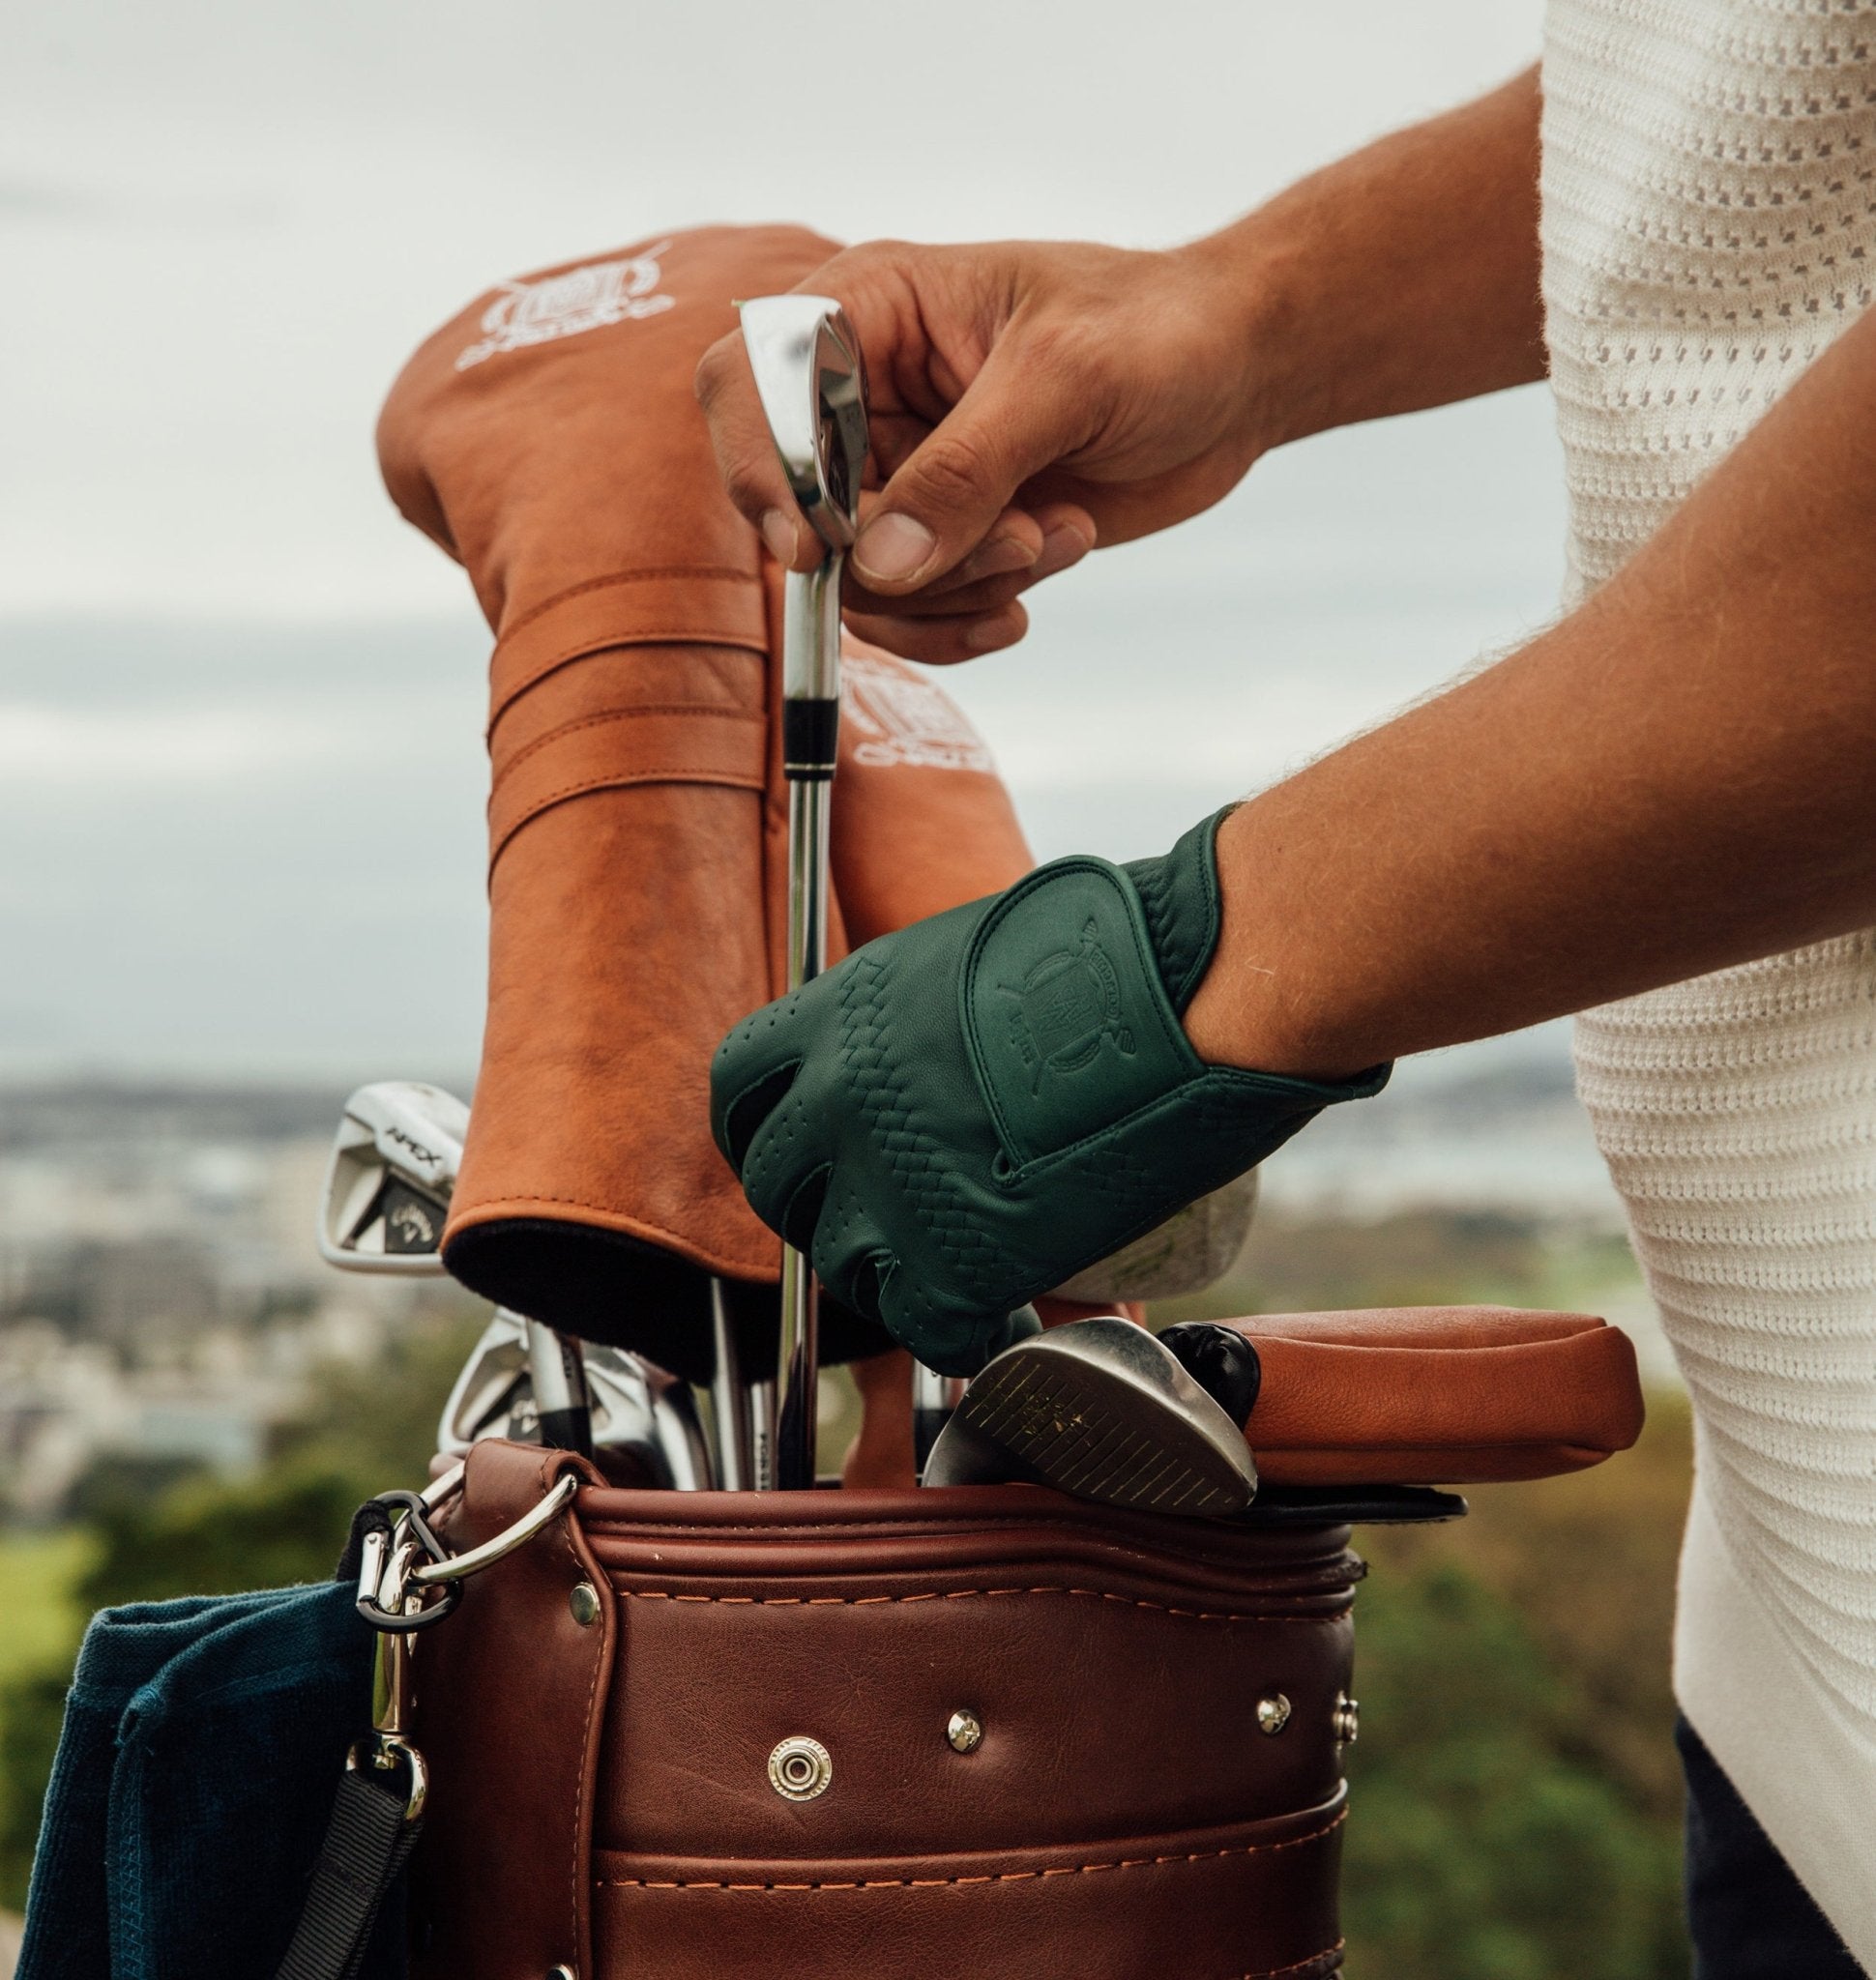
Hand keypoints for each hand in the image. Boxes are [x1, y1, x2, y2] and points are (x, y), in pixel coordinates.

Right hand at [694, 237, 1271, 662]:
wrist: (1231, 380)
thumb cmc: (1157, 333)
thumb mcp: (1066, 381)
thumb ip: (966, 470)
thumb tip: (876, 565)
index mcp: (869, 309)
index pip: (750, 383)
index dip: (762, 467)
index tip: (818, 545)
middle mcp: (865, 392)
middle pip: (800, 507)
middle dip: (905, 552)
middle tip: (1018, 536)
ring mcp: (898, 470)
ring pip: (857, 576)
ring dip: (956, 585)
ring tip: (1053, 538)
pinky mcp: (939, 534)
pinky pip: (904, 612)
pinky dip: (961, 621)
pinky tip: (1027, 595)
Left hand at [710, 812, 1385, 1372]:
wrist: (1194, 988)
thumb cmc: (1123, 950)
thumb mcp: (977, 960)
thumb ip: (925, 1020)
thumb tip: (937, 1063)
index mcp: (843, 1012)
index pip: (739, 1088)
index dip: (769, 1131)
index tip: (805, 1154)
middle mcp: (841, 1098)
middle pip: (779, 1188)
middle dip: (828, 1211)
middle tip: (895, 1219)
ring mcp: (889, 1185)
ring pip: (845, 1268)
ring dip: (896, 1276)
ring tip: (966, 1265)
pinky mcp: (954, 1263)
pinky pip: (929, 1331)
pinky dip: (966, 1336)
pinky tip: (1008, 1319)